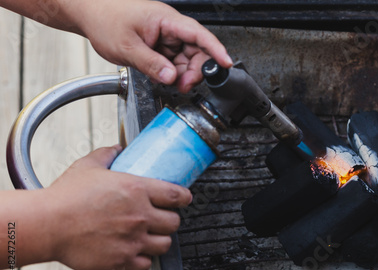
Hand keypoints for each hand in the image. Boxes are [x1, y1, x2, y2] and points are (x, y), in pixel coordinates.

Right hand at [45, 145, 191, 269]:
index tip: (184, 199)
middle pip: (174, 222)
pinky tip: (135, 253)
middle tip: (161, 219)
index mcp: (137, 189)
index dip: (184, 198)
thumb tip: (117, 148)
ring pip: (165, 244)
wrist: (46, 224)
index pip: (177, 195)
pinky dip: (143, 260)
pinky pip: (146, 264)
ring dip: (160, 240)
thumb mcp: (88, 166)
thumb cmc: (65, 195)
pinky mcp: (123, 259)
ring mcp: (133, 239)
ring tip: (150, 237)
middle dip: (170, 220)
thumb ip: (107, 155)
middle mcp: (140, 215)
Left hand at [76, 0, 232, 92]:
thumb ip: (151, 64)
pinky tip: (163, 77)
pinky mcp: (159, 45)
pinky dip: (171, 72)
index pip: (198, 34)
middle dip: (194, 70)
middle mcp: (169, 27)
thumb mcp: (127, 46)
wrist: (89, 13)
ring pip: (185, 58)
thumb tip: (171, 77)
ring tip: (172, 84)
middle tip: (183, 86)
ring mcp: (165, 36)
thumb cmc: (105, 18)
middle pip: (196, 50)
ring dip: (182, 74)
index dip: (215, 50)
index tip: (226, 64)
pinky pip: (173, 61)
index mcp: (166, 20)